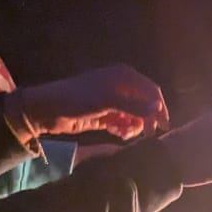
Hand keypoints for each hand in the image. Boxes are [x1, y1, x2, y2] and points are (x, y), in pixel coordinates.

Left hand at [17, 64, 168, 141]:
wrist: (48, 110)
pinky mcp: (104, 115)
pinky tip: (118, 135)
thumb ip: (133, 105)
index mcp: (124, 76)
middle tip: (148, 135)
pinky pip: (122, 123)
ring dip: (134, 126)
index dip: (159, 107)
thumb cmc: (77, 99)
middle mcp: (121, 87)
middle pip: (144, 104)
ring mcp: (112, 101)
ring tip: (125, 135)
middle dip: (146, 119)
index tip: (164, 125)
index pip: (151, 90)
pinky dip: (123, 129)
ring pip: (134, 115)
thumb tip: (157, 109)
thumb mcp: (107, 101)